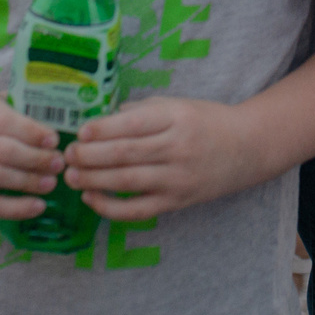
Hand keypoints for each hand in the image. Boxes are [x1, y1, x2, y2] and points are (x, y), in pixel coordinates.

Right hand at [0, 90, 58, 219]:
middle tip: (59, 164)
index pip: (5, 119)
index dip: (32, 132)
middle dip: (36, 159)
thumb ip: (21, 109)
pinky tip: (37, 207)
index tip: (55, 140)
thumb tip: (63, 120)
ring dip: (28, 183)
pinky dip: (14, 208)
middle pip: (2, 150)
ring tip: (51, 184)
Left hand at [66, 97, 268, 219]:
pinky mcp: (177, 202)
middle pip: (124, 153)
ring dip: (93, 180)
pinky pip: (138, 210)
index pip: (132, 123)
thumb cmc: (207, 121)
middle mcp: (177, 147)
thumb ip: (141, 110)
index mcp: (176, 117)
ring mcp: (177, 178)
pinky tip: (92, 199)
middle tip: (67, 156)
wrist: (247, 148)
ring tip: (71, 177)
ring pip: (127, 182)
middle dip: (89, 155)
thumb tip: (101, 120)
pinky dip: (111, 207)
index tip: (80, 131)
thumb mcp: (178, 104)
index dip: (102, 129)